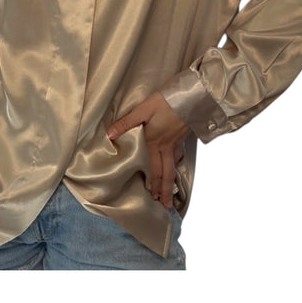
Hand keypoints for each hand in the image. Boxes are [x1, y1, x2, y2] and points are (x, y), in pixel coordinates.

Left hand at [107, 92, 190, 208]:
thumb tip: (110, 135)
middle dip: (165, 191)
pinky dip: (176, 164)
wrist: (192, 96)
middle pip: (165, 173)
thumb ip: (127, 122)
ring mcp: (176, 142)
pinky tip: (175, 164)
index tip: (152, 199)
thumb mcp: (144, 108)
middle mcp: (165, 145)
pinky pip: (178, 155)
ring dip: (171, 182)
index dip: (153, 185)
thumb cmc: (166, 101)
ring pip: (173, 166)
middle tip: (165, 206)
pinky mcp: (183, 136)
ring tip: (171, 194)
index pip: (153, 169)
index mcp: (154, 141)